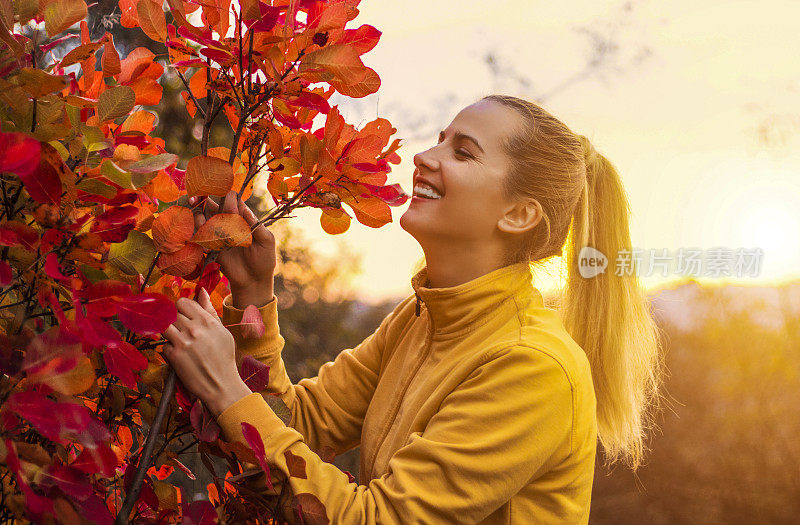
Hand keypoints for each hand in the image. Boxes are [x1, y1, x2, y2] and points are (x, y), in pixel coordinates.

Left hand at [162, 288, 251, 416]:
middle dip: (172, 319)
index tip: (182, 315)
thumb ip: (209, 310)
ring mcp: (183, 342)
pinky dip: (170, 349)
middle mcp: (194, 328)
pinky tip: (180, 356)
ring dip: (168, 332)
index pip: (183, 302)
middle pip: (170, 312)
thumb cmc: (224, 357)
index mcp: (207, 320)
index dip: (180, 308)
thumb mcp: (222, 331)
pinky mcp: (174, 356)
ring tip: (176, 340)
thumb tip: (202, 291)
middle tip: (179, 330)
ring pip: (163, 325)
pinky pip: (164, 345)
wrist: (221, 384)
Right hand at [191, 191, 275, 308]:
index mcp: (242, 217)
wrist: (254, 281)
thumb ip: (256, 225)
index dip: (226, 197)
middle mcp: (227, 222)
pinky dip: (198, 239)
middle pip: (210, 205)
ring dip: (198, 219)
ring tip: (202, 226)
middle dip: (200, 199)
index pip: (231, 199)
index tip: (227, 202)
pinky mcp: (209, 247)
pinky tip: (204, 247)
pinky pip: (198, 238)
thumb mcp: (266, 241)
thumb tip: (244, 208)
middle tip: (194, 198)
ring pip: (201, 218)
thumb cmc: (264, 259)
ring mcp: (216, 234)